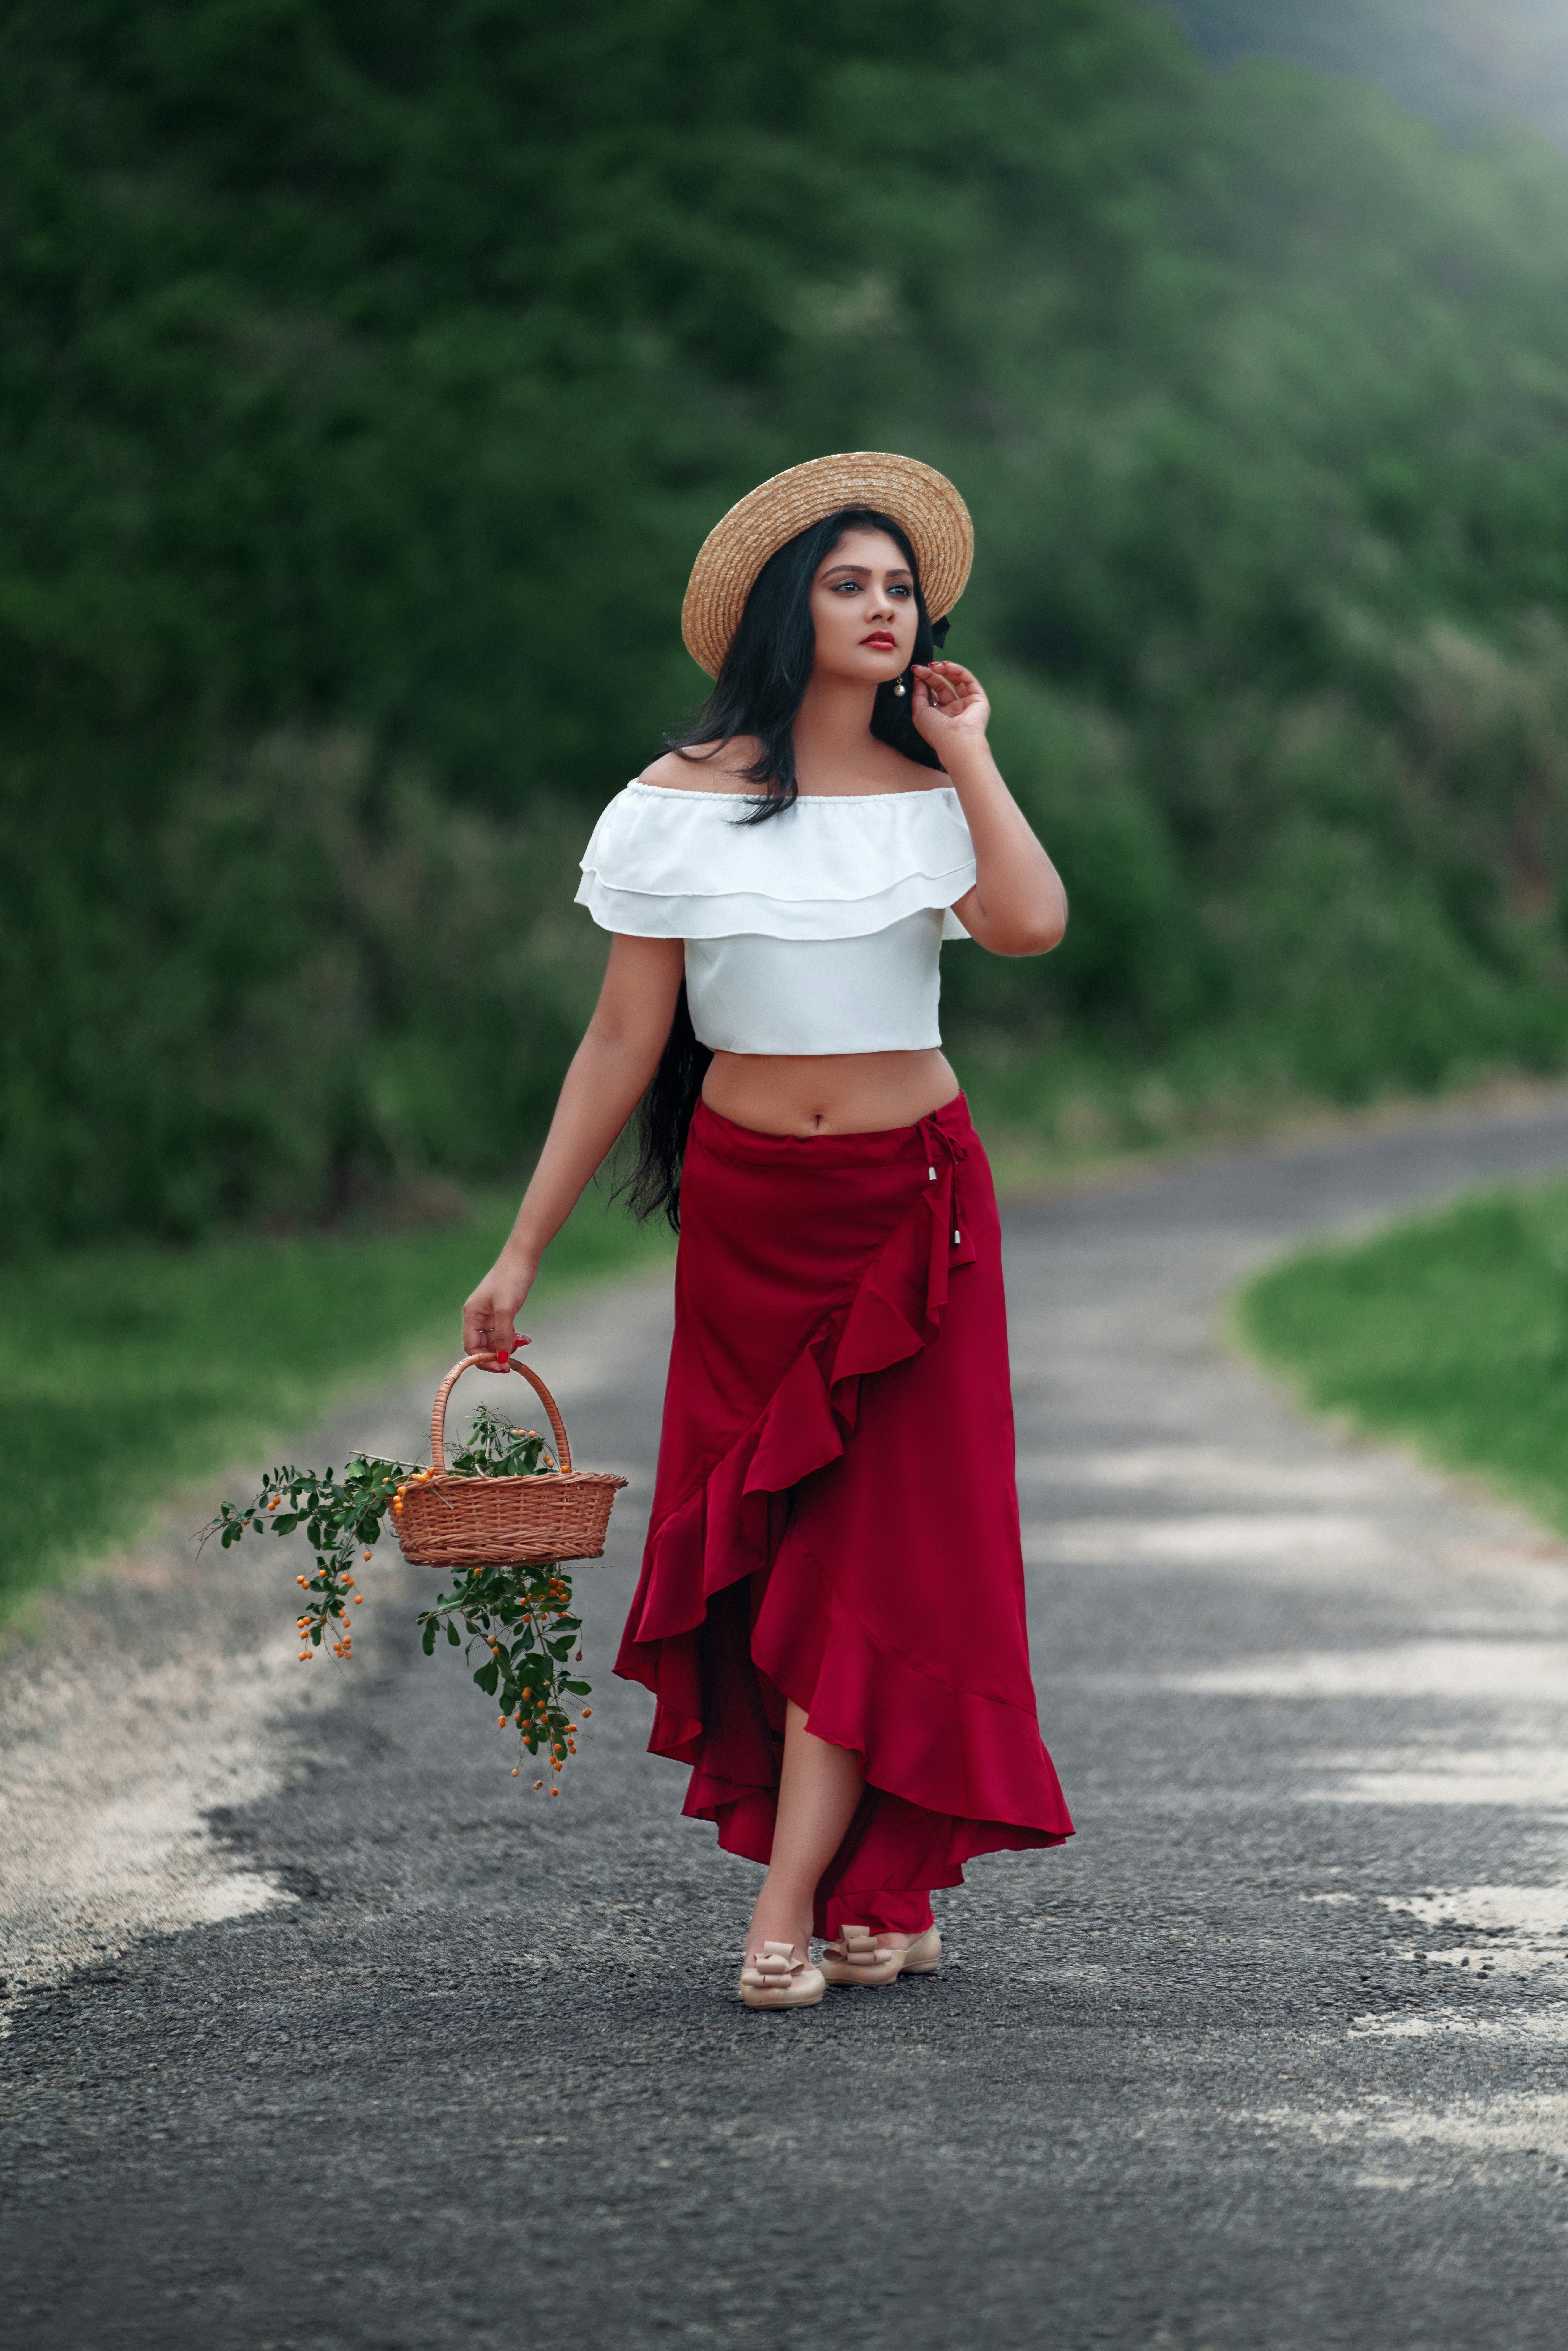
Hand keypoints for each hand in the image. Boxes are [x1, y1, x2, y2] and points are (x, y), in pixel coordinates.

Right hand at [463, 1246, 537, 1370]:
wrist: (522, 1259)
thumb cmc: (510, 1280)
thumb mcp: (506, 1310)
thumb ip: (502, 1335)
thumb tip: (501, 1359)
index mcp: (472, 1315)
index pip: (472, 1347)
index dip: (484, 1360)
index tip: (500, 1368)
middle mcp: (478, 1317)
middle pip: (483, 1346)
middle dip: (498, 1354)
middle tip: (512, 1360)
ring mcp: (490, 1315)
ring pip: (496, 1341)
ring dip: (508, 1345)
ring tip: (523, 1342)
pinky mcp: (502, 1312)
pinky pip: (505, 1332)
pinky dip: (514, 1337)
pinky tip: (525, 1338)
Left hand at [909, 659, 989, 754]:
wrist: (956, 740)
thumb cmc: (936, 731)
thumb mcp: (919, 712)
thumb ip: (918, 694)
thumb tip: (918, 678)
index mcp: (940, 714)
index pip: (932, 692)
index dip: (924, 680)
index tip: (915, 670)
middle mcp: (953, 709)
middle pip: (942, 685)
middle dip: (932, 674)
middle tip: (923, 666)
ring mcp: (966, 703)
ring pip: (956, 680)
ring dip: (944, 670)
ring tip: (934, 666)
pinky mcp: (978, 699)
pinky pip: (968, 680)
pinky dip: (957, 670)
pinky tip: (947, 666)